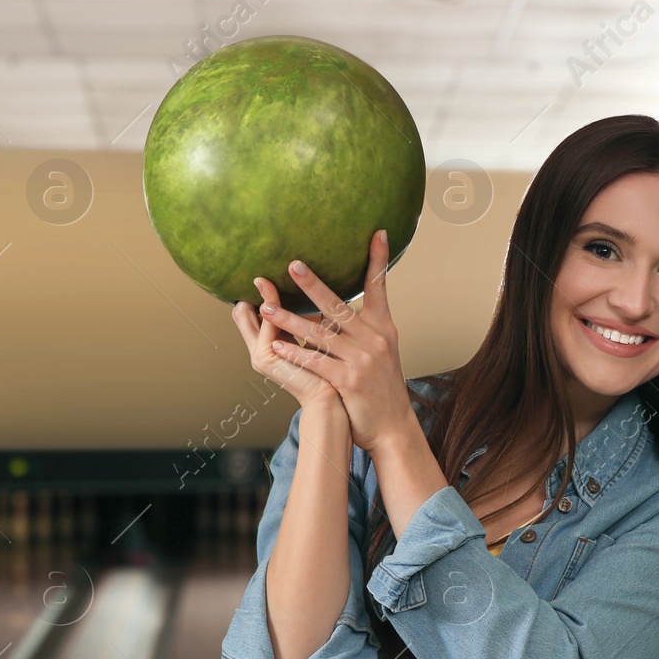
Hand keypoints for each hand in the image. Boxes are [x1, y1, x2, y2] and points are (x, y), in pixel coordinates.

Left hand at [254, 230, 415, 452]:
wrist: (392, 426)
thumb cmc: (381, 387)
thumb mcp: (382, 351)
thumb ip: (364, 328)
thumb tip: (339, 307)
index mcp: (383, 327)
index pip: (380, 287)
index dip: (378, 260)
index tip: (377, 233)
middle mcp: (374, 339)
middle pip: (339, 305)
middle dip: (313, 284)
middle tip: (292, 264)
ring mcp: (362, 359)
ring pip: (320, 334)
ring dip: (289, 320)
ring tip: (265, 308)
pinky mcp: (349, 380)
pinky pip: (316, 362)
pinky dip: (296, 353)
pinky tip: (277, 346)